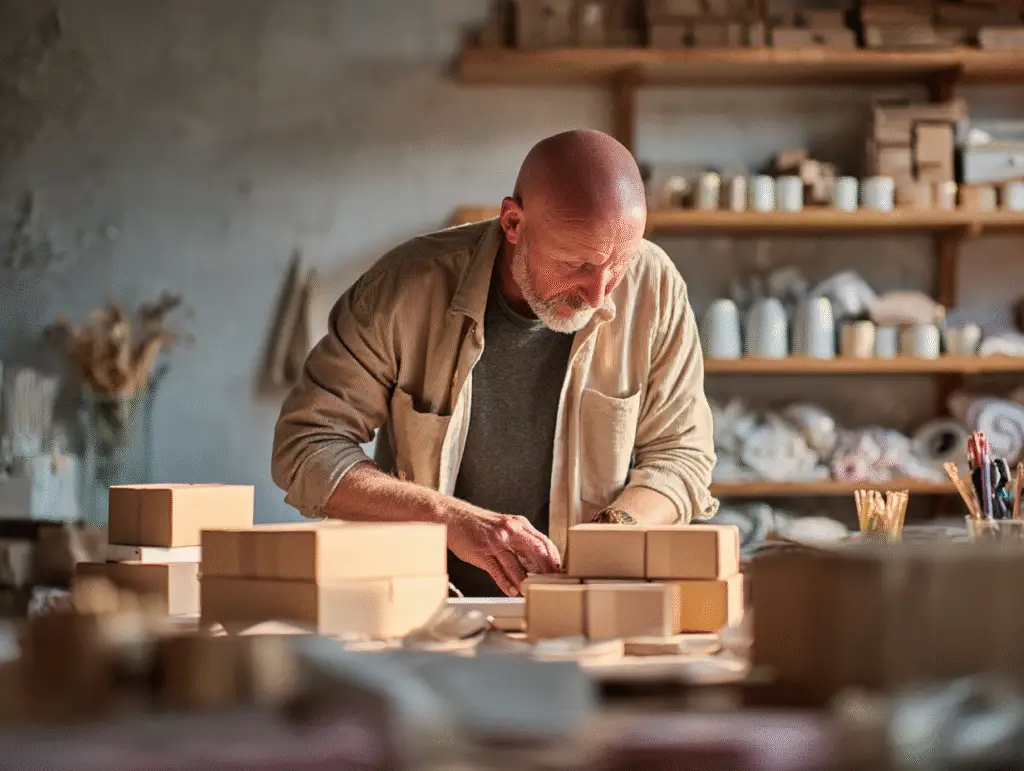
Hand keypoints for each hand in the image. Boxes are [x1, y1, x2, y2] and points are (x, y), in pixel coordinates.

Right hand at [446, 509, 561, 596]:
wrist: (454, 517)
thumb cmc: (480, 525)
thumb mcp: (505, 527)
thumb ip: (521, 540)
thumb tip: (537, 560)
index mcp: (518, 524)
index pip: (543, 541)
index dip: (553, 558)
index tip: (559, 571)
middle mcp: (510, 531)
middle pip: (536, 551)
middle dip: (546, 569)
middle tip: (552, 583)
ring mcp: (496, 542)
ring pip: (516, 564)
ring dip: (525, 581)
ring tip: (531, 592)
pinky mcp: (482, 553)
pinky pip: (497, 571)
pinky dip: (506, 583)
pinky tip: (512, 592)